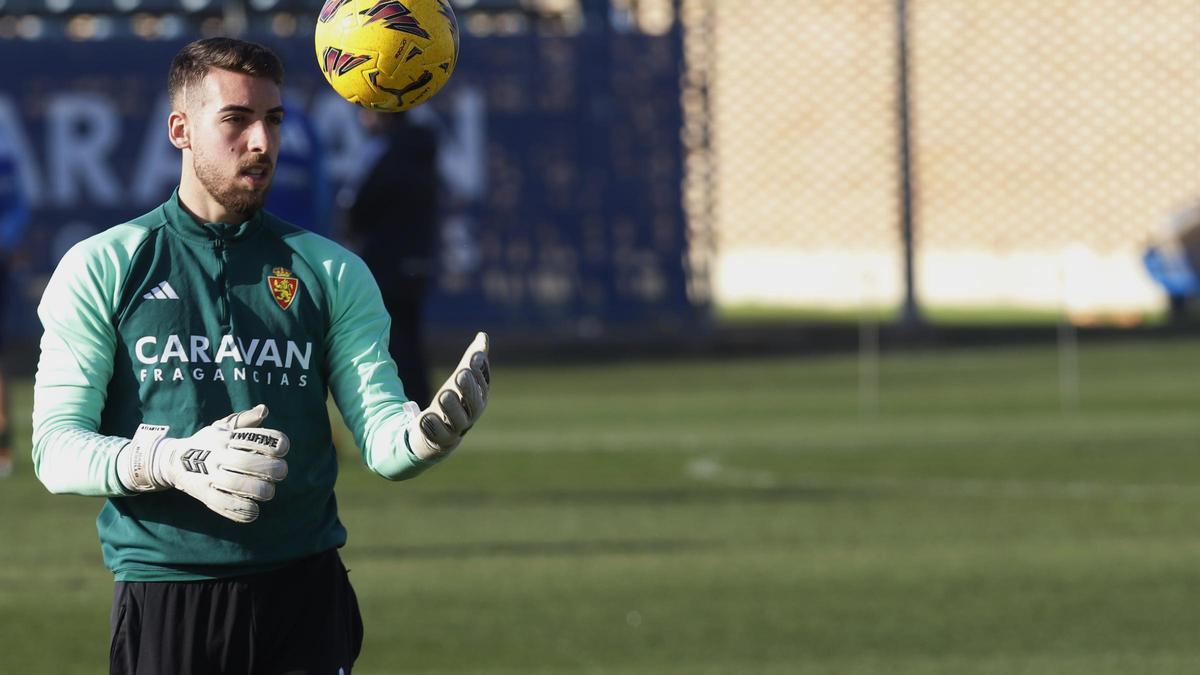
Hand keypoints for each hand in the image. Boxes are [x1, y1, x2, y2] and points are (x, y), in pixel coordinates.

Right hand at [117, 405, 289, 522]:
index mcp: (225, 438)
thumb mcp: (223, 427)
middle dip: (271, 469)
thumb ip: (245, 420)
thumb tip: (264, 409)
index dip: (274, 444)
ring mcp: (209, 476)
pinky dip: (242, 510)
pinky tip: (253, 510)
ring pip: (238, 485)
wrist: (173, 460)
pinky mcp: (204, 495)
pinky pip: (224, 505)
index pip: (254, 438)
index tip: (282, 449)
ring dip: (259, 490)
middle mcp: (217, 456)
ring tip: (268, 492)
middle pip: (248, 463)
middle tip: (280, 472)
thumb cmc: (208, 443)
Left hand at [407, 332, 490, 460]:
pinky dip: (432, 427)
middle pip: (475, 403)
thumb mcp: (461, 379)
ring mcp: (456, 429)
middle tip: (461, 374)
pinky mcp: (440, 440)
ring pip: (458, 421)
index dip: (480, 371)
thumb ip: (471, 360)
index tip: (473, 358)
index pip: (483, 384)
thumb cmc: (453, 402)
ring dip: (451, 407)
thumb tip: (483, 335)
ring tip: (444, 394)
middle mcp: (471, 414)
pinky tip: (425, 417)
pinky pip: (438, 436)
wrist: (438, 433)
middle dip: (468, 388)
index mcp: (479, 398)